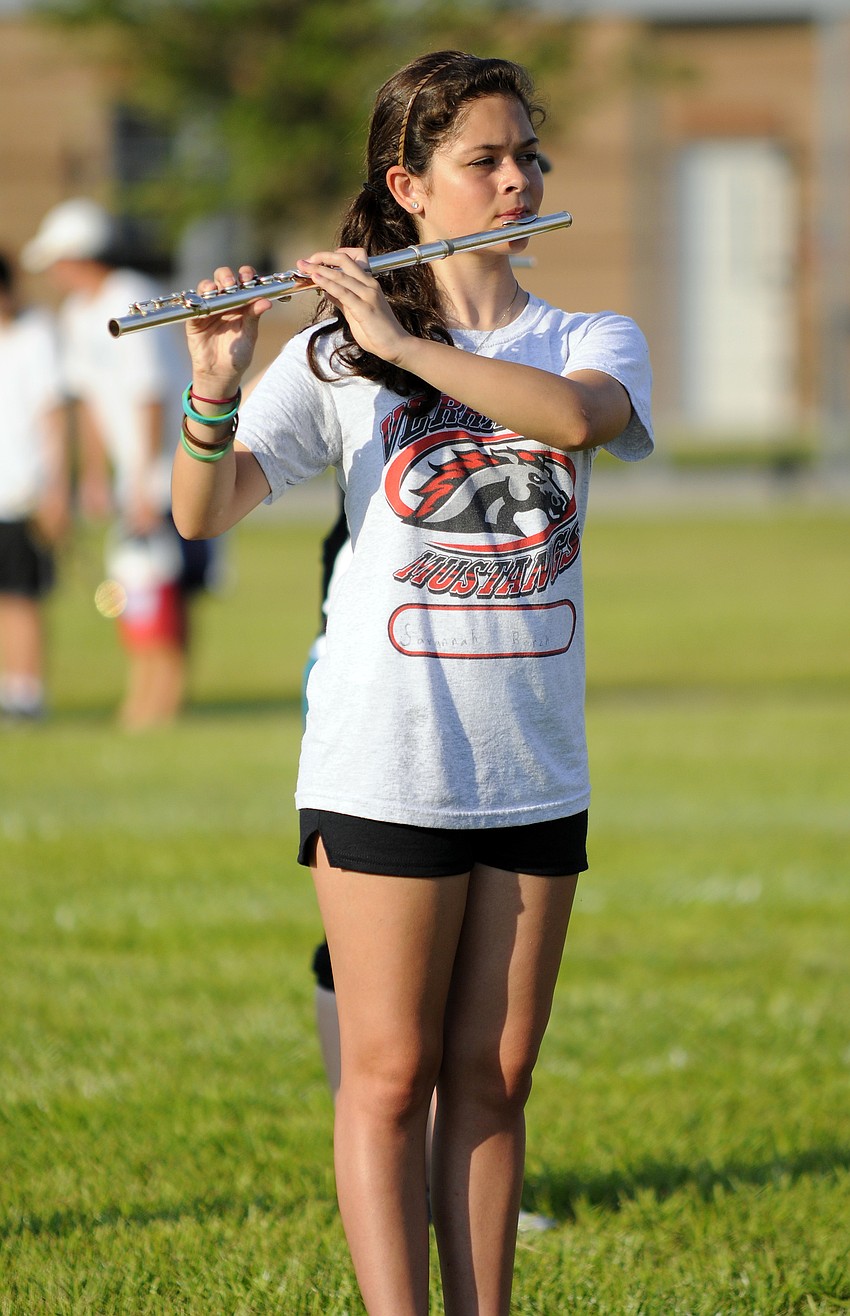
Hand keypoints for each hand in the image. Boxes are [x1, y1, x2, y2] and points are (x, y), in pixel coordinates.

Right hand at [186, 264, 272, 394]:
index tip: (248, 277)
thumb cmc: (238, 354)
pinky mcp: (195, 318)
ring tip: (216, 291)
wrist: (221, 373)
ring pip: (206, 287)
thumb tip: (266, 301)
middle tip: (231, 285)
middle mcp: (224, 301)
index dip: (245, 275)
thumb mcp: (249, 335)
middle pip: (223, 278)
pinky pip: (194, 305)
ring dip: (211, 285)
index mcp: (241, 302)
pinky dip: (197, 301)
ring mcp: (209, 308)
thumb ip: (254, 317)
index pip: (243, 281)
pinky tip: (204, 302)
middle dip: (227, 276)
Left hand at [295, 248, 409, 364]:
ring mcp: (368, 295)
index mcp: (368, 283)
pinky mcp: (364, 308)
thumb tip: (327, 291)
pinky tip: (316, 280)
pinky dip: (327, 284)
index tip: (315, 261)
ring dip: (319, 269)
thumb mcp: (355, 313)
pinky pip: (343, 292)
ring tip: (304, 267)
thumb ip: (342, 300)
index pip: (350, 258)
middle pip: (344, 260)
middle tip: (304, 261)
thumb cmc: (377, 331)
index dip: (331, 256)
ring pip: (341, 275)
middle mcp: (369, 284)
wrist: (396, 345)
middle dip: (321, 257)